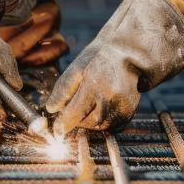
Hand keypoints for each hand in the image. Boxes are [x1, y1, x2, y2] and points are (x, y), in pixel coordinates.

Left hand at [46, 0, 183, 135]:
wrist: (134, 52)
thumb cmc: (102, 57)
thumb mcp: (79, 67)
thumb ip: (63, 88)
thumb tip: (50, 109)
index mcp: (93, 83)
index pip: (73, 113)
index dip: (63, 125)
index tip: (56, 131)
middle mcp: (109, 96)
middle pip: (85, 122)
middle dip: (75, 121)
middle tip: (70, 115)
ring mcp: (121, 104)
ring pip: (99, 126)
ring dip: (89, 123)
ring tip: (85, 109)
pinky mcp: (130, 110)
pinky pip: (113, 126)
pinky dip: (103, 123)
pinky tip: (99, 110)